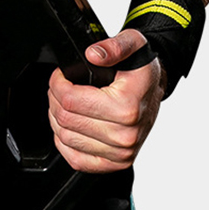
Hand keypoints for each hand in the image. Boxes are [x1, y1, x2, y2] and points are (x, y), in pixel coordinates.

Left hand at [47, 29, 164, 172]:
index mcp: (127, 107)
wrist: (153, 89)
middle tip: (61, 87)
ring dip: (57, 119)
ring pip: (65, 138)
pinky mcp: (115, 164)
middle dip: (55, 98)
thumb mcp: (132, 45)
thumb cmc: (141, 70)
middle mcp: (125, 135)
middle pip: (65, 119)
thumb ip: (113, 47)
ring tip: (66, 104)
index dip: (56, 83)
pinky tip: (71, 125)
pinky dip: (65, 142)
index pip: (69, 100)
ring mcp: (121, 153)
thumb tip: (93, 55)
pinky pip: (76, 159)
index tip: (60, 76)